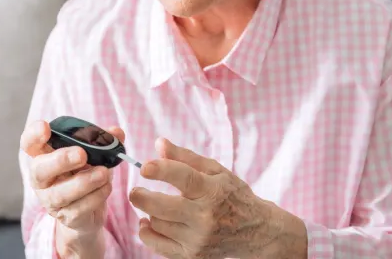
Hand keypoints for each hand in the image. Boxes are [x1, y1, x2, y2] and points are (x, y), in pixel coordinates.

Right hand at [20, 120, 123, 235]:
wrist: (90, 210)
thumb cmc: (86, 173)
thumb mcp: (94, 154)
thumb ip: (104, 141)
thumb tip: (117, 132)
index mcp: (44, 156)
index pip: (29, 144)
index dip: (33, 135)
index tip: (45, 127)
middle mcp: (42, 179)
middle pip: (40, 170)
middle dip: (60, 160)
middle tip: (81, 154)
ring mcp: (50, 200)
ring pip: (60, 193)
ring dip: (84, 182)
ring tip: (104, 173)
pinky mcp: (66, 217)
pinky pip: (78, 209)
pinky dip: (95, 197)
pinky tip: (106, 187)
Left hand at [128, 138, 306, 258]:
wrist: (256, 231)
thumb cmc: (233, 195)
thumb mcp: (216, 171)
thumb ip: (185, 157)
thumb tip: (159, 144)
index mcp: (213, 191)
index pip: (184, 179)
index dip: (161, 170)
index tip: (145, 167)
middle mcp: (205, 217)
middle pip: (162, 207)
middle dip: (141, 196)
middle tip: (135, 190)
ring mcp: (198, 239)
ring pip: (157, 223)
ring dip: (150, 212)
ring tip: (154, 204)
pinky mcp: (192, 255)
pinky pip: (157, 244)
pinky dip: (147, 232)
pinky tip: (148, 221)